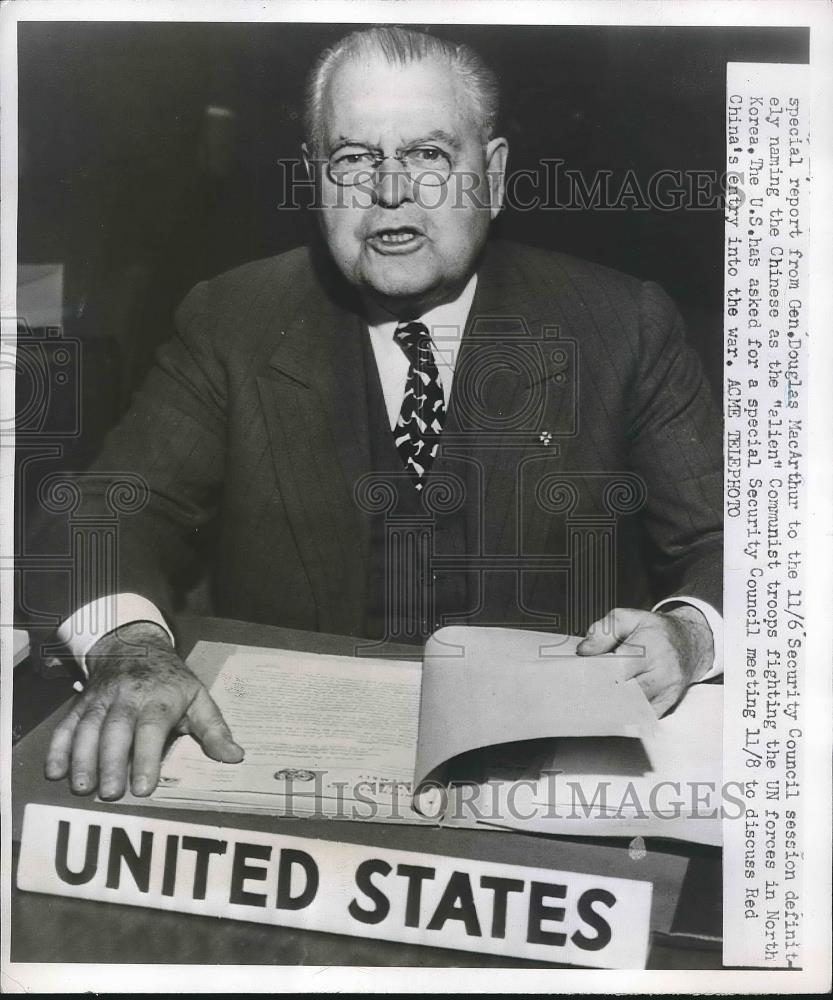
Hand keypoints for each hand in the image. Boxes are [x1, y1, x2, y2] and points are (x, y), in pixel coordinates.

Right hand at [45, 622, 243, 798]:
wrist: (136, 645)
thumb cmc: (172, 680)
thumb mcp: (198, 697)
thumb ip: (214, 730)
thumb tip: (234, 756)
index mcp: (160, 699)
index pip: (151, 728)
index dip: (146, 758)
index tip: (142, 788)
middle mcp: (128, 697)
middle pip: (116, 729)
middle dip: (110, 762)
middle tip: (109, 793)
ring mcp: (102, 698)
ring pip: (88, 727)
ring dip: (82, 757)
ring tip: (81, 787)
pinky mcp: (82, 702)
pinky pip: (67, 724)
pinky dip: (59, 746)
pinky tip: (55, 770)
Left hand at [576, 605, 713, 716]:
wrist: (689, 643)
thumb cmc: (655, 630)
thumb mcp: (629, 618)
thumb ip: (604, 631)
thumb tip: (584, 651)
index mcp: (652, 645)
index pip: (620, 665)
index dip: (598, 672)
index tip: (582, 674)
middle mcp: (664, 671)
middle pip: (626, 690)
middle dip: (603, 690)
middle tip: (584, 690)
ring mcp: (668, 690)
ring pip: (633, 707)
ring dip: (612, 705)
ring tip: (595, 700)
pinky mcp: (669, 704)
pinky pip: (643, 716)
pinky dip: (626, 714)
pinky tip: (613, 708)